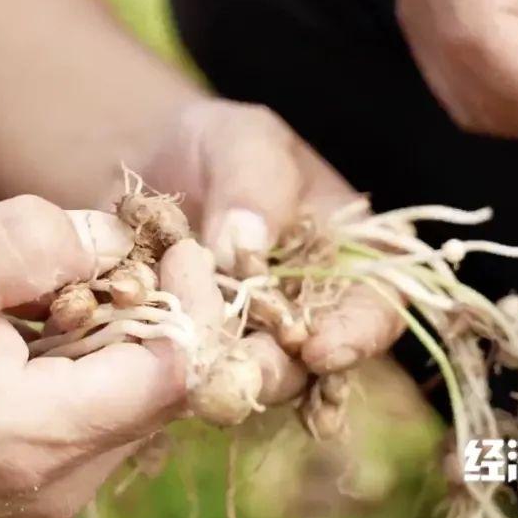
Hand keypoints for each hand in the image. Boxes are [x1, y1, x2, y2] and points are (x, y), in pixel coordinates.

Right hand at [0, 196, 199, 517]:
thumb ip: (32, 242)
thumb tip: (114, 240)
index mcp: (32, 439)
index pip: (174, 373)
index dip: (189, 299)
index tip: (175, 242)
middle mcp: (52, 489)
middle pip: (160, 391)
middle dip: (152, 313)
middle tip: (112, 253)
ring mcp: (39, 500)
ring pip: (128, 405)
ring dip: (116, 339)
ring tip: (51, 293)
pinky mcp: (24, 493)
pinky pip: (90, 423)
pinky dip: (85, 369)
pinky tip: (35, 333)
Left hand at [139, 99, 404, 383]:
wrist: (143, 166)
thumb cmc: (214, 146)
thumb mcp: (242, 139)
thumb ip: (253, 180)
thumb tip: (244, 245)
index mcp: (345, 259)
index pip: (374, 308)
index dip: (357, 335)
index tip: (319, 348)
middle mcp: (306, 312)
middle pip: (308, 361)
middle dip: (277, 370)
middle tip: (240, 372)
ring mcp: (248, 340)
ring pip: (246, 377)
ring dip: (221, 379)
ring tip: (191, 374)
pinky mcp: (195, 354)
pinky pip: (187, 375)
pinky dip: (170, 371)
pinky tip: (147, 363)